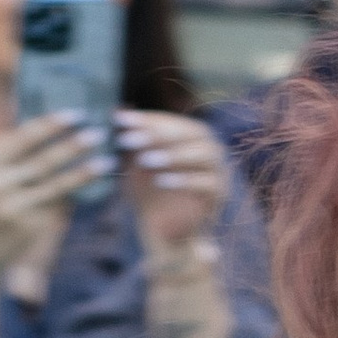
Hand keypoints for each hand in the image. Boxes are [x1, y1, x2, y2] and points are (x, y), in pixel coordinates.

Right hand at [0, 112, 104, 273]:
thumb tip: (11, 97)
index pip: (22, 139)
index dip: (50, 125)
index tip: (76, 113)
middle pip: (43, 161)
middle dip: (73, 146)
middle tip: (99, 133)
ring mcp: (15, 209)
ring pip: (57, 186)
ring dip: (85, 173)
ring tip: (107, 161)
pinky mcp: (31, 228)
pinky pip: (59, 205)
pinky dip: (77, 193)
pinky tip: (95, 184)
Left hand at [118, 108, 227, 255]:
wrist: (162, 229)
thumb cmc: (147, 191)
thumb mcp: (134, 163)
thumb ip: (131, 137)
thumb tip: (117, 108)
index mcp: (192, 136)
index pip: (172, 120)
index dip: (147, 119)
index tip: (120, 120)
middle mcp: (210, 148)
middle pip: (192, 132)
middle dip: (159, 133)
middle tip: (129, 138)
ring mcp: (219, 170)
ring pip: (204, 154)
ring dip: (174, 155)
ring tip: (145, 160)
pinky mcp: (220, 194)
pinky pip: (206, 183)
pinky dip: (184, 180)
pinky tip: (160, 181)